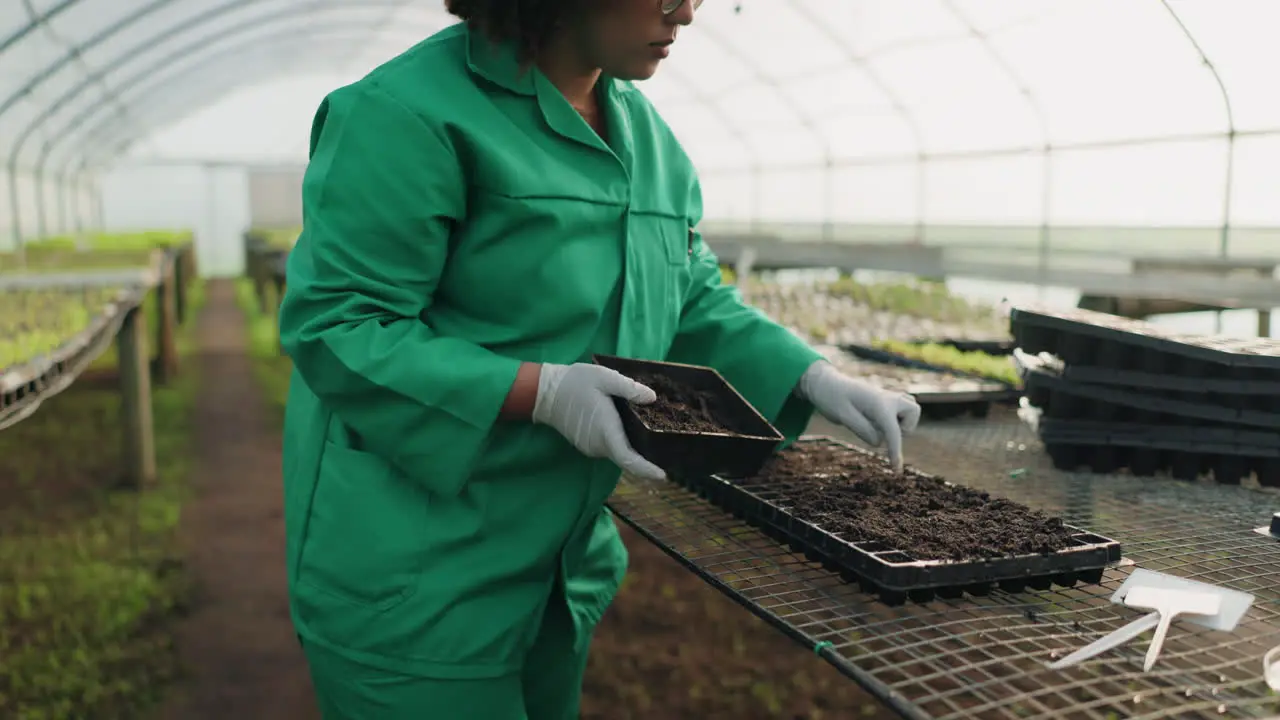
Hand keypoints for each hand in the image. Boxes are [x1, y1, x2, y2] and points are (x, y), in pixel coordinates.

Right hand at [531, 363, 666, 480]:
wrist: (545, 392)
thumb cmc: (575, 383)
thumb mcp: (604, 377)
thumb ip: (629, 388)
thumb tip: (652, 397)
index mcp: (606, 430)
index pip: (628, 459)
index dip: (646, 470)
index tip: (663, 474)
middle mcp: (598, 445)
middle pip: (626, 458)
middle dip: (645, 458)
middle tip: (667, 449)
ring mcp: (590, 447)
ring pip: (617, 453)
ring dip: (633, 449)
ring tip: (653, 437)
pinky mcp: (585, 444)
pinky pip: (609, 448)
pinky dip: (621, 444)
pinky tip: (632, 431)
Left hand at [796, 360, 920, 471]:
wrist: (825, 383)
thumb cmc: (832, 398)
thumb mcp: (842, 416)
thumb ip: (862, 429)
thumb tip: (879, 441)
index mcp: (877, 403)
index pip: (893, 430)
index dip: (895, 451)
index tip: (896, 469)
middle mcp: (886, 398)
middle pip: (914, 411)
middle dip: (905, 427)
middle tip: (883, 431)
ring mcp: (886, 399)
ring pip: (911, 410)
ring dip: (902, 422)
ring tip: (878, 425)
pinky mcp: (883, 403)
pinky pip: (901, 411)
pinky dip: (895, 420)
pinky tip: (874, 421)